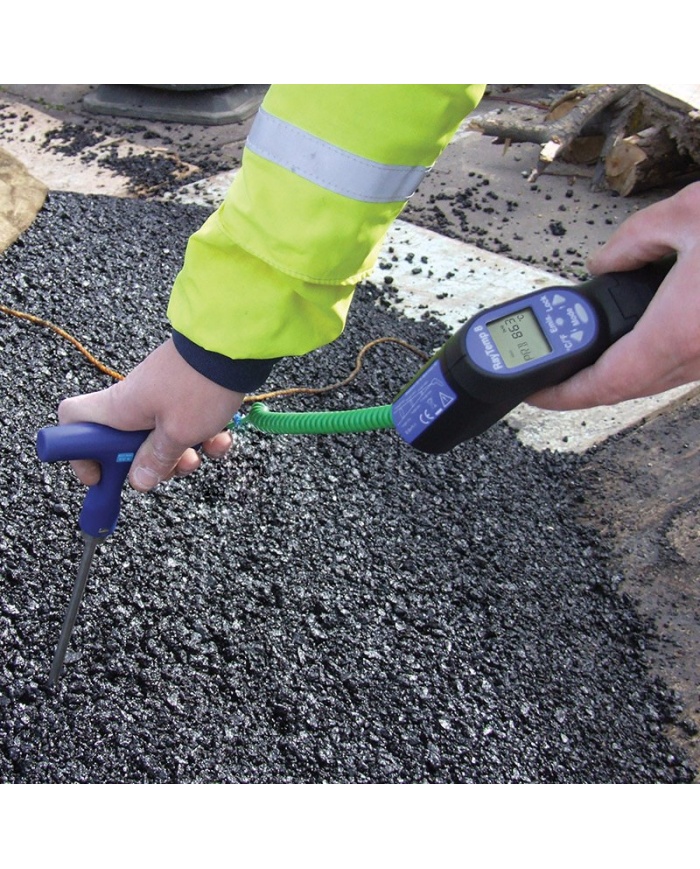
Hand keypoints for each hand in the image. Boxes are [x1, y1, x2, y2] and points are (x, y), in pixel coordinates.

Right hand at [58, 338, 243, 490]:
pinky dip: (206, 435)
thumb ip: (158, 459)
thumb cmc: (200, 383)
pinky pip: (189, 424)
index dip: (79, 452)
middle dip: (152, 462)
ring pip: (164, 437)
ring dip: (187, 452)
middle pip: (127, 443)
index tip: (101, 475)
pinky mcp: (187, 392)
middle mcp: (135, 400)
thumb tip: (138, 480)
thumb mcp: (179, 433)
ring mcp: (161, 395)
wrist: (235, 344)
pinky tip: (222, 438)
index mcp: (119, 408)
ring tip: (206, 451)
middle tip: (174, 466)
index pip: (73, 422)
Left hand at [529, 181, 699, 410]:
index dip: (560, 394)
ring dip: (613, 375)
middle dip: (580, 385)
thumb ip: (634, 241)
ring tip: (579, 356)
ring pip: (653, 382)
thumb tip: (604, 264)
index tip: (533, 392)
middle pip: (624, 389)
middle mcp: (699, 358)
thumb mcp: (691, 214)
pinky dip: (646, 361)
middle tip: (548, 373)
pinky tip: (633, 341)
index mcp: (681, 331)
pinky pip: (679, 368)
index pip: (604, 383)